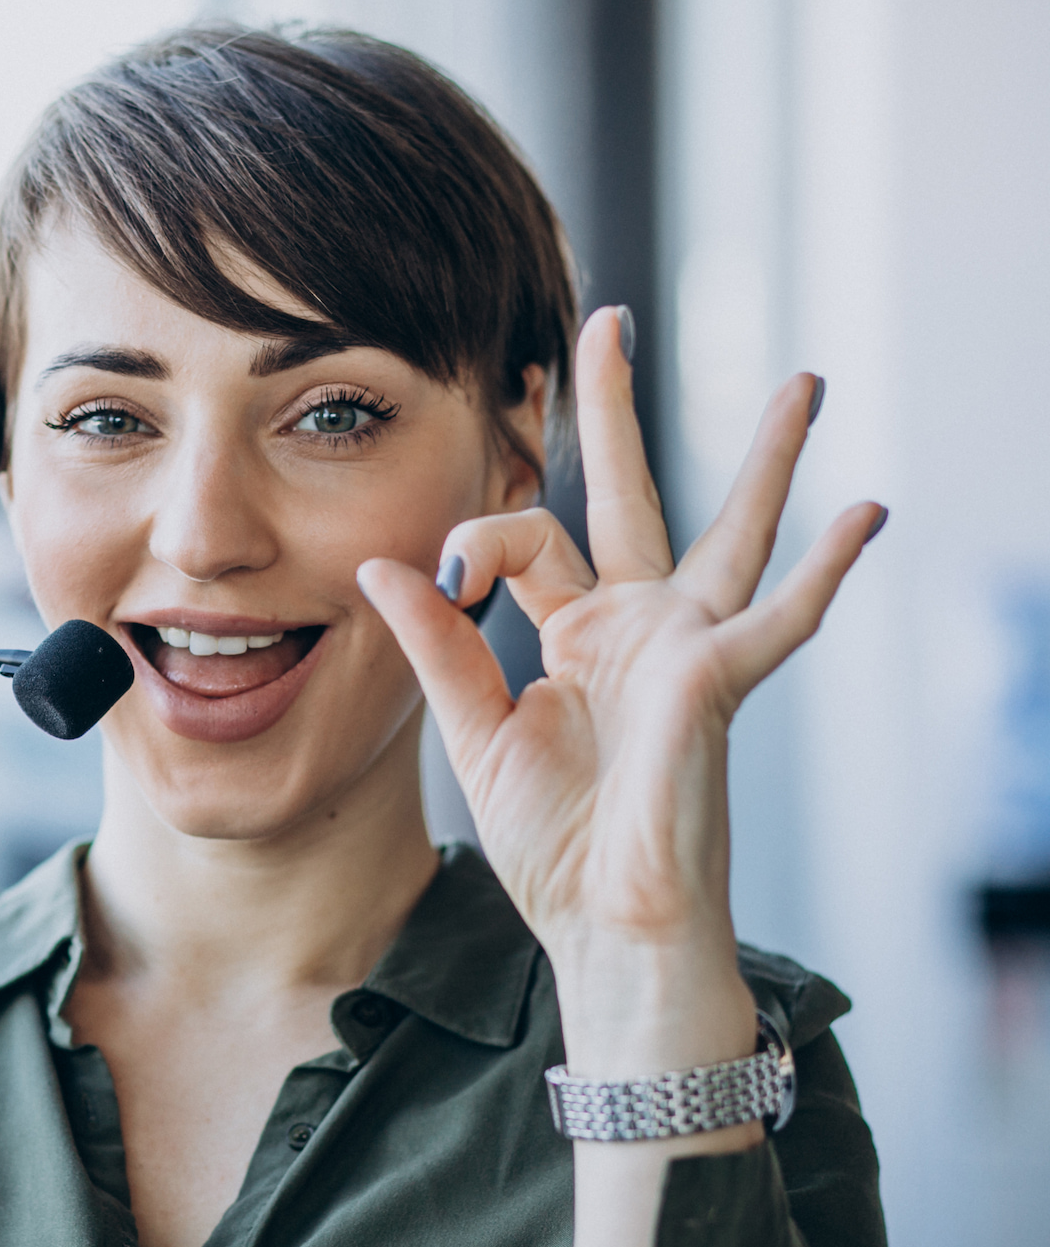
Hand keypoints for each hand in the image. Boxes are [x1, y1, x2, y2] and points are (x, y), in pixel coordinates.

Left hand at [357, 306, 883, 1078]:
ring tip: (802, 383)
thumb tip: (381, 567)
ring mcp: (685, 648)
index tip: (440, 581)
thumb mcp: (474, 729)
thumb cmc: (552, 841)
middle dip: (616, 409)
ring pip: (731, 532)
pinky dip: (824, 570)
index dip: (476, 540)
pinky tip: (864, 513)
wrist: (603, 925)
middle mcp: (636, 624)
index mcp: (574, 631)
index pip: (527, 534)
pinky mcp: (718, 684)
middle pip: (629, 493)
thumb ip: (437, 645)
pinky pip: (781, 619)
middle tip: (605, 321)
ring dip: (767, 460)